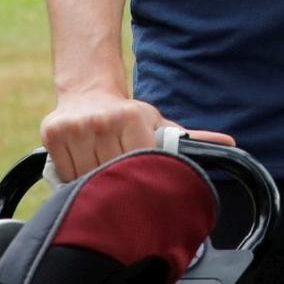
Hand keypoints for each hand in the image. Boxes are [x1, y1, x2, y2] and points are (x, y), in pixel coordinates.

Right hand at [40, 91, 232, 181]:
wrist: (89, 91)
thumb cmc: (129, 116)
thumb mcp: (159, 123)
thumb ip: (191, 138)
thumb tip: (232, 144)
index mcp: (133, 117)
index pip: (140, 163)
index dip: (143, 180)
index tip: (144, 191)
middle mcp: (103, 120)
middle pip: (113, 174)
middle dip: (119, 184)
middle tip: (123, 187)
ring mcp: (75, 127)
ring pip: (86, 178)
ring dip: (96, 183)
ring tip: (103, 174)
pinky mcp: (51, 133)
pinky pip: (65, 174)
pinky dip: (73, 178)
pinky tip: (83, 165)